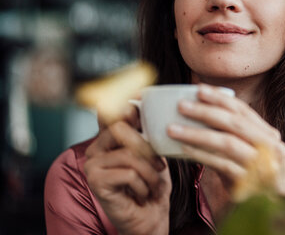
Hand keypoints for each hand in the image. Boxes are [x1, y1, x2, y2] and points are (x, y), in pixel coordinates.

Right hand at [84, 107, 171, 234]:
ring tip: (153, 184)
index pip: (114, 113)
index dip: (128, 107)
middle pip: (121, 128)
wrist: (150, 218)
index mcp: (109, 139)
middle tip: (159, 166)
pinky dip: (143, 185)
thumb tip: (139, 104)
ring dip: (150, 172)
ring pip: (129, 155)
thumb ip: (145, 132)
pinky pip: (128, 173)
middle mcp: (96, 149)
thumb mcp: (154, 153)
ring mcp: (92, 165)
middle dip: (148, 147)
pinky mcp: (95, 182)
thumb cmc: (152, 185)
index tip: (139, 98)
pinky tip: (142, 194)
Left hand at [166, 84, 284, 198]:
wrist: (263, 212)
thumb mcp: (243, 153)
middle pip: (235, 123)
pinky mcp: (252, 184)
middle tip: (182, 105)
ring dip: (197, 133)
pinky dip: (201, 155)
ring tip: (173, 128)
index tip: (198, 89)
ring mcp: (264, 166)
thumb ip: (231, 134)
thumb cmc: (248, 179)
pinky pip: (222, 164)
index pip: (244, 111)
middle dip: (206, 111)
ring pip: (227, 142)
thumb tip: (201, 109)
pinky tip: (183, 150)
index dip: (220, 98)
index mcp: (269, 135)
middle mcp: (272, 147)